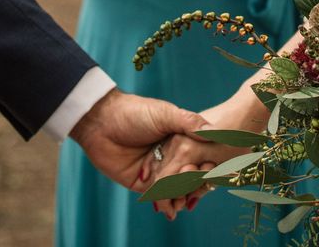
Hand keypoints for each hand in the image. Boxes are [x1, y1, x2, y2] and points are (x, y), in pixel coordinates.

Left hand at [68, 89, 205, 189]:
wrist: (102, 123)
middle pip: (191, 173)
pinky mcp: (142, 184)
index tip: (209, 166)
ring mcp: (158, 170)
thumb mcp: (166, 114)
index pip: (201, 154)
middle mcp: (172, 155)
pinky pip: (158, 196)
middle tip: (194, 179)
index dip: (207, 162)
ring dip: (182, 194)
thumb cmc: (136, 112)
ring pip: (176, 188)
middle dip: (195, 181)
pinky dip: (166, 202)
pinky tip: (172, 206)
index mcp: (181, 137)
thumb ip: (190, 123)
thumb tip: (216, 131)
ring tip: (183, 196)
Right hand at [147, 88, 271, 219]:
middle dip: (170, 192)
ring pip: (165, 164)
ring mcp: (178, 133)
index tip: (173, 212)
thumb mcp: (222, 171)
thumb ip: (200, 188)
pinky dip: (176, 166)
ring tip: (192, 185)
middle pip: (162, 176)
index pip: (162, 185)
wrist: (246, 111)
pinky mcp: (182, 129)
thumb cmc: (239, 141)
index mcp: (184, 152)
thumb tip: (187, 206)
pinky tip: (191, 171)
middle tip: (184, 201)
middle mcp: (176, 141)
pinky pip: (171, 153)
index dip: (166, 202)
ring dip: (173, 179)